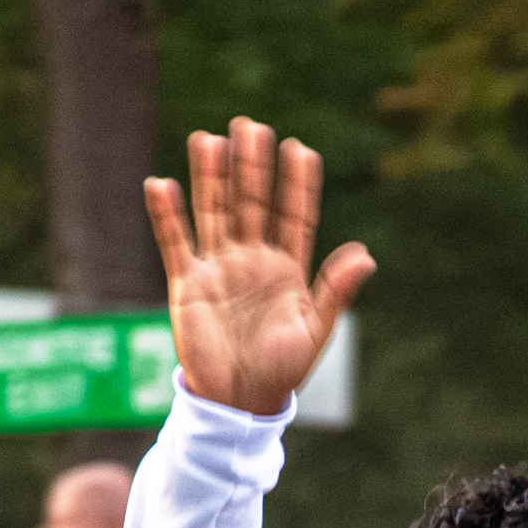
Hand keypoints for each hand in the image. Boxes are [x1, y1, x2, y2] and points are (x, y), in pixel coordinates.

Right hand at [144, 121, 373, 416]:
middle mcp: (252, 260)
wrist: (241, 401)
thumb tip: (366, 254)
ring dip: (212, 177)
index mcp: (288, 270)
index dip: (297, 186)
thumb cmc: (284, 370)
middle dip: (252, 168)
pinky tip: (161, 184)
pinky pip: (175, 242)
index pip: (294, 217)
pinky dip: (167, 215)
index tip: (301, 150)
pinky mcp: (188, 283)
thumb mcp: (315, 330)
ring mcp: (219, 268)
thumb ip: (336, 290)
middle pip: (252, 204)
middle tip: (252, 126)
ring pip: (215, 212)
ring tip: (211, 140)